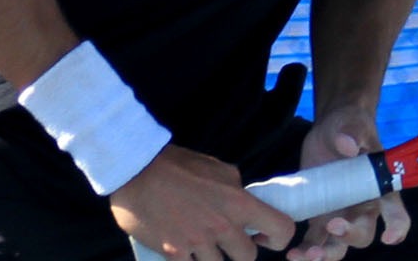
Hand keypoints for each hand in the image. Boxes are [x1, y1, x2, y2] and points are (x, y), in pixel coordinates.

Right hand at [113, 145, 294, 260]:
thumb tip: (245, 199)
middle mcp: (223, 225)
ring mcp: (198, 242)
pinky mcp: (174, 253)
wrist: (136, 170)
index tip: (263, 238)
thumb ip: (237, 188)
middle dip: (239, 252)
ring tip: (199, 242)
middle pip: (248, 257)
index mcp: (239, 203)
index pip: (281, 229)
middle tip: (225, 241)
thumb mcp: (218, 169)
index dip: (279, 239)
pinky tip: (181, 249)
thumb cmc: (177, 165)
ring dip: (211, 258)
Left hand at [288, 109, 409, 260]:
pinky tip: (289, 253)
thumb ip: (352, 132)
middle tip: (332, 227)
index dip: (397, 227)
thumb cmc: (349, 127)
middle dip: (349, 237)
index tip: (389, 236)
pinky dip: (303, 252)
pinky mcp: (319, 218)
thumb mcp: (352, 124)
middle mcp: (362, 209)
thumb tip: (347, 144)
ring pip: (336, 246)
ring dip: (323, 255)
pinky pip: (313, 242)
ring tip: (304, 254)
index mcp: (379, 188)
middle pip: (363, 234)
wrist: (330, 132)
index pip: (395, 211)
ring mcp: (340, 216)